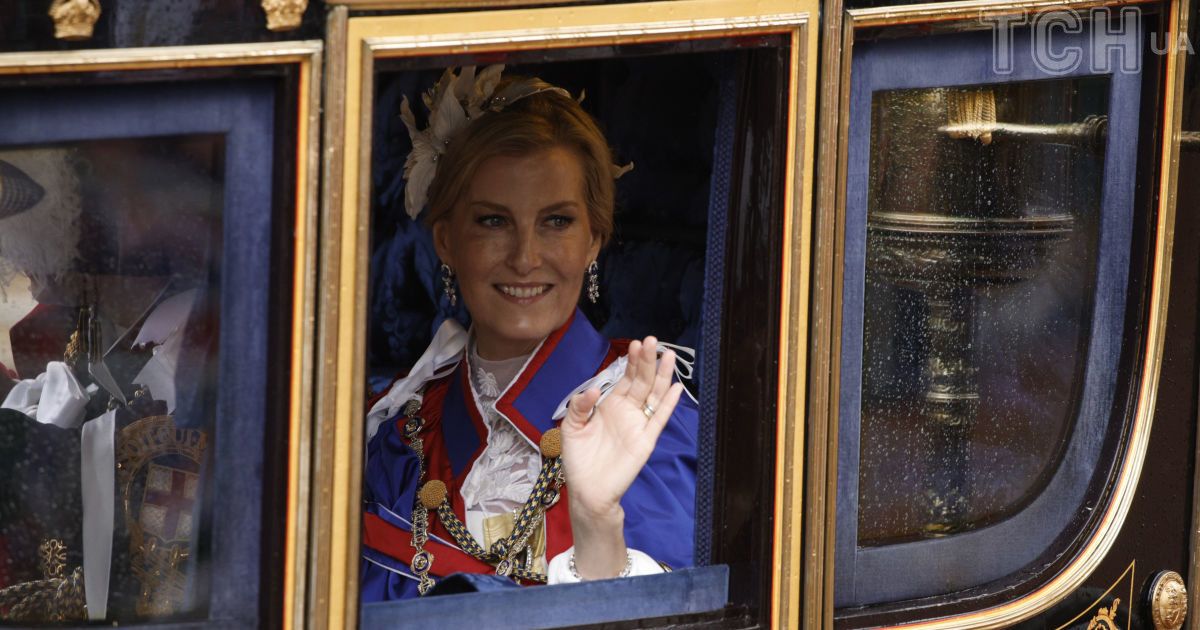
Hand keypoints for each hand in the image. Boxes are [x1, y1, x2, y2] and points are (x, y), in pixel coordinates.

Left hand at [559, 336, 684, 578]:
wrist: (588, 490)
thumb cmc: (578, 460)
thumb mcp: (571, 428)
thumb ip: (579, 407)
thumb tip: (594, 389)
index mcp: (609, 405)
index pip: (624, 378)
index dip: (631, 362)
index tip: (635, 345)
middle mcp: (627, 411)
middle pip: (641, 381)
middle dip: (647, 361)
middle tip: (652, 340)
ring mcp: (638, 424)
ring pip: (654, 395)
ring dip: (662, 375)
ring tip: (668, 355)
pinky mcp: (646, 439)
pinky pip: (659, 418)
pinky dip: (669, 403)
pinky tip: (676, 387)